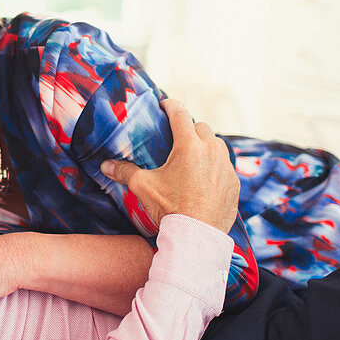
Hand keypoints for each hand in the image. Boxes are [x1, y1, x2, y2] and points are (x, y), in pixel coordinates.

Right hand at [101, 99, 238, 231]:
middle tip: (178, 138)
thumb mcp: (144, 187)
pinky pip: (225, 168)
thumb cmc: (170, 208)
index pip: (180, 114)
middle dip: (190, 129)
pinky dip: (215, 168)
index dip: (171, 105)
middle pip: (202, 128)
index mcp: (189, 146)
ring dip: (206, 147)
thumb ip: (125, 172)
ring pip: (217, 146)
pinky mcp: (234, 183)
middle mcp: (212, 151)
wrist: (197, 236)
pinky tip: (204, 180)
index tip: (165, 104)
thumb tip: (106, 166)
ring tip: (193, 158)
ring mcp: (226, 167)